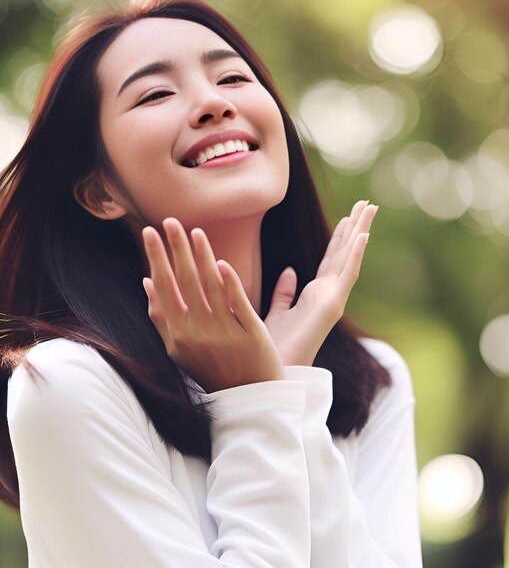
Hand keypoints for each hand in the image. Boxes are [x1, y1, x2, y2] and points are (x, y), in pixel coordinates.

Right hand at [142, 218, 282, 391]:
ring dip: (202, 256)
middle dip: (176, 249)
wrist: (249, 399)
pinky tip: (222, 263)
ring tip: (196, 232)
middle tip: (170, 221)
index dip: (157, 259)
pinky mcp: (251, 335)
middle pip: (185, 283)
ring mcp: (225, 334)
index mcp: (179, 336)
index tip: (149, 233)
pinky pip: (238, 303)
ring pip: (211, 287)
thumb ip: (161, 318)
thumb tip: (145, 283)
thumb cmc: (212, 370)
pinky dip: (230, 283)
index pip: (164, 289)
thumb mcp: (179, 350)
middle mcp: (198, 334)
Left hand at [264, 200, 376, 366]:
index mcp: (316, 293)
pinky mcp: (332, 305)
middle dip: (355, 227)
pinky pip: (347, 274)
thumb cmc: (273, 345)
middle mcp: (328, 293)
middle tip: (368, 204)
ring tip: (370, 209)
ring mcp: (333, 299)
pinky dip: (355, 254)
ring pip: (350, 258)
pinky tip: (362, 234)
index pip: (331, 258)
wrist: (271, 370)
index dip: (341, 236)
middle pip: (345, 253)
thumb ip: (285, 291)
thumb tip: (290, 270)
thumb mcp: (277, 311)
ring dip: (360, 232)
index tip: (348, 215)